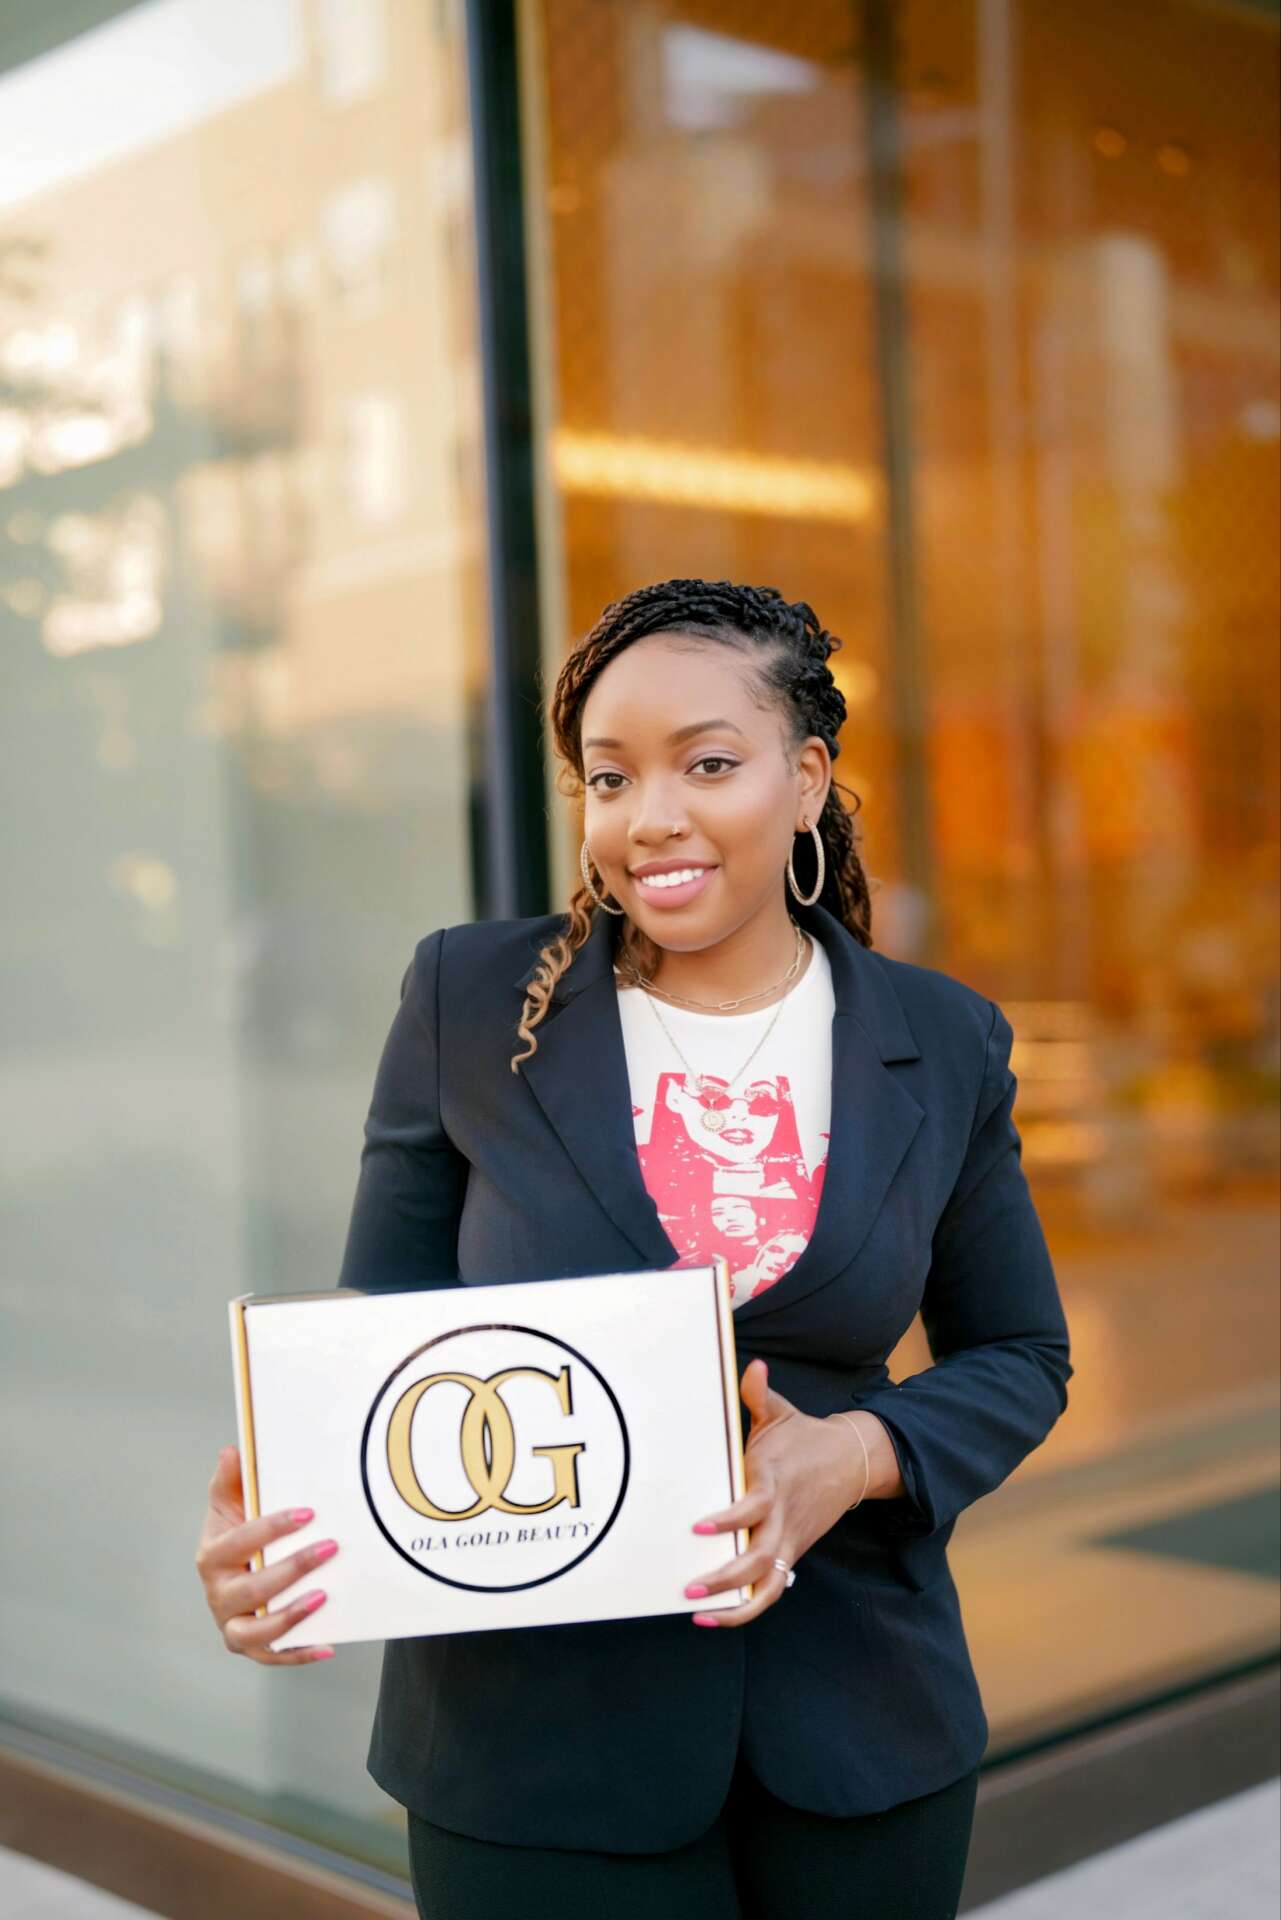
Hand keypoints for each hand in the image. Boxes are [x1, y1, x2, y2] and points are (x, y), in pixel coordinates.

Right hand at [195, 1446, 337, 1665]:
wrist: (233, 1572)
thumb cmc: (236, 1534)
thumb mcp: (229, 1504)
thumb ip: (230, 1480)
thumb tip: (232, 1450)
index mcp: (212, 1556)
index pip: (240, 1541)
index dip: (272, 1527)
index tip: (307, 1513)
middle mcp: (218, 1593)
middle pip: (251, 1589)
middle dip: (291, 1569)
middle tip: (329, 1548)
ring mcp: (231, 1622)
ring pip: (253, 1632)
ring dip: (288, 1617)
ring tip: (322, 1597)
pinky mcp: (249, 1645)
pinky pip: (271, 1656)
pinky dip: (296, 1655)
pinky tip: (326, 1645)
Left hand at [684, 1360, 902, 1628]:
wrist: (852, 1462)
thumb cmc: (804, 1438)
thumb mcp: (782, 1412)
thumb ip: (759, 1394)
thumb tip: (753, 1367)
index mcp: (774, 1481)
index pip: (755, 1506)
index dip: (730, 1519)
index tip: (699, 1525)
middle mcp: (782, 1517)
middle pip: (760, 1558)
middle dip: (725, 1577)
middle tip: (689, 1586)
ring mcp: (788, 1540)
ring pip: (767, 1585)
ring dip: (735, 1604)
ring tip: (698, 1611)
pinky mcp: (791, 1554)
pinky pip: (771, 1590)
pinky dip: (748, 1608)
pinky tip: (717, 1615)